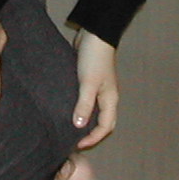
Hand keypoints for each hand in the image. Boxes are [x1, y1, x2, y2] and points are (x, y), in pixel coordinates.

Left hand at [71, 29, 118, 148]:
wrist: (95, 34)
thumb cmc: (94, 59)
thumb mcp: (88, 83)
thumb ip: (84, 104)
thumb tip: (79, 126)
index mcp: (110, 99)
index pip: (106, 126)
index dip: (93, 138)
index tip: (78, 144)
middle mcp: (107, 96)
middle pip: (103, 122)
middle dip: (92, 134)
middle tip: (75, 141)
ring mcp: (99, 89)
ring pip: (95, 112)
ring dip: (86, 121)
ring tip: (70, 129)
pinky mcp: (90, 81)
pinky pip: (87, 101)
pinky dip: (80, 109)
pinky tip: (68, 110)